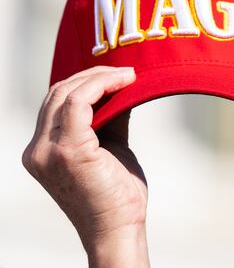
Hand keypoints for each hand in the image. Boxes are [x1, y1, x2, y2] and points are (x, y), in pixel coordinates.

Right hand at [22, 66, 149, 267]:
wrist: (118, 228)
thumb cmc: (117, 194)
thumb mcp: (111, 147)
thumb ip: (110, 119)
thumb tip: (122, 88)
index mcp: (42, 149)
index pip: (55, 102)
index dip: (86, 82)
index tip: (117, 75)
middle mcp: (38, 149)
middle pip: (58, 93)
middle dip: (93, 76)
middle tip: (126, 71)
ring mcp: (48, 150)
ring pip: (67, 93)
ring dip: (101, 77)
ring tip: (129, 75)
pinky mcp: (68, 150)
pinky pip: (79, 102)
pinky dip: (102, 85)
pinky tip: (126, 82)